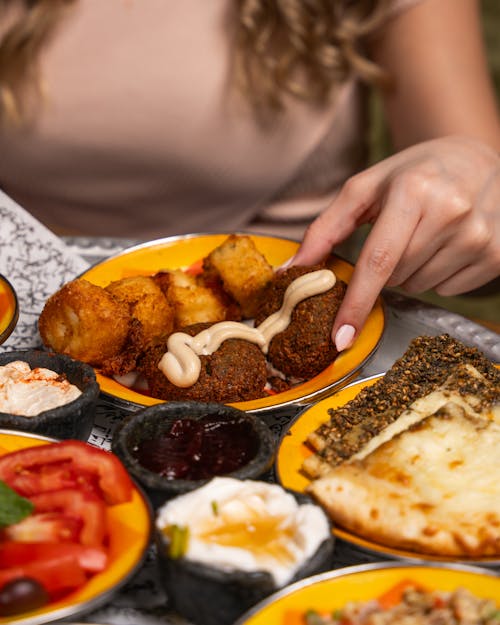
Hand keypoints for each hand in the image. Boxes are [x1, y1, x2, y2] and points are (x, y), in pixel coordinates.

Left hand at [290, 135, 499, 350]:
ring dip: (411, 272)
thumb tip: (293, 270)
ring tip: (425, 235)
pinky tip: (447, 244)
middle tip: (398, 235)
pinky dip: (438, 275)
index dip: (356, 303)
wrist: (478, 159)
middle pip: (397, 277)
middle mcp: (452, 211)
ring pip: (421, 287)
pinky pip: (449, 290)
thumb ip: (325, 228)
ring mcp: (480, 235)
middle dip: (385, 269)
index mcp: (413, 190)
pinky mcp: (498, 254)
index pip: (378, 260)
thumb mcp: (366, 187)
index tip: (340, 338)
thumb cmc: (413, 173)